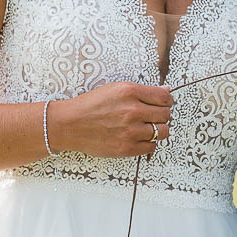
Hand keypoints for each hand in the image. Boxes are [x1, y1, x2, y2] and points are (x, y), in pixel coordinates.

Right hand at [46, 82, 172, 156]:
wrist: (70, 124)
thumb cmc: (90, 106)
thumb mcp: (115, 89)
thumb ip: (142, 91)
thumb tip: (166, 90)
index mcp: (129, 92)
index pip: (164, 97)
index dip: (166, 100)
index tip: (162, 103)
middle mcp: (132, 111)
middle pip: (165, 114)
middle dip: (162, 115)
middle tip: (152, 116)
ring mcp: (130, 131)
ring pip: (162, 132)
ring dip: (157, 129)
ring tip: (146, 127)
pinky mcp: (126, 148)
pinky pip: (151, 147)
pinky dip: (149, 143)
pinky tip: (139, 138)